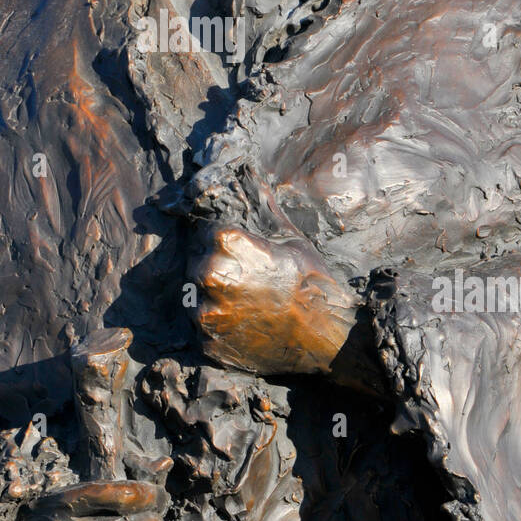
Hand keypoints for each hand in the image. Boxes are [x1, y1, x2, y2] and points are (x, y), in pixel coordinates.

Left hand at [189, 225, 365, 379]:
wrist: (324, 335)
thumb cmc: (310, 282)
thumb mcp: (291, 239)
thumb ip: (265, 210)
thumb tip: (254, 178)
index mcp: (227, 243)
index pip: (205, 232)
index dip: (220, 240)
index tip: (238, 252)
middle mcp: (211, 275)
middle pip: (197, 263)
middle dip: (215, 268)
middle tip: (244, 279)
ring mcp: (208, 312)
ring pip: (195, 296)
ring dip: (212, 297)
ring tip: (244, 302)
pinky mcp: (208, 342)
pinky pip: (203, 328)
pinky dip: (218, 326)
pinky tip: (243, 323)